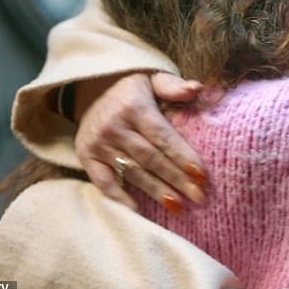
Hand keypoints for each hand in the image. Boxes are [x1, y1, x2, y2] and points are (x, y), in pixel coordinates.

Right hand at [75, 72, 206, 211]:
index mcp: (134, 106)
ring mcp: (98, 143)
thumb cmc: (133, 88)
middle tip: (199, 198)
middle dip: (177, 180)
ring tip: (178, 206)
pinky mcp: (86, 156)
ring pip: (132, 172)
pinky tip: (138, 210)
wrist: (90, 89)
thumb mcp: (153, 78)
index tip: (202, 175)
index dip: (182, 156)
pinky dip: (119, 197)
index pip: (162, 136)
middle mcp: (114, 126)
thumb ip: (173, 86)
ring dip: (156, 191)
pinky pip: (102, 181)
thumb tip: (197, 88)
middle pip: (151, 158)